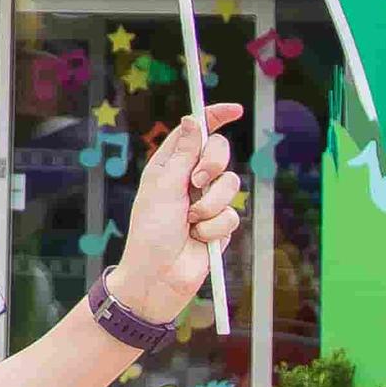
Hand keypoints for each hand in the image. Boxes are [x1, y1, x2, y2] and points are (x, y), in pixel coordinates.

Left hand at [107, 107, 245, 324]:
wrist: (158, 277)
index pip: (195, 133)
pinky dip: (215, 228)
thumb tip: (192, 120)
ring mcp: (206, 202)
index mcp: (170, 166)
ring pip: (231, 186)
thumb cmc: (151, 232)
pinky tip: (199, 239)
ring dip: (210, 205)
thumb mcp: (164, 188)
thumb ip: (183, 155)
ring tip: (191, 222)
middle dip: (213, 165)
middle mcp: (189, 180)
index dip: (214, 118)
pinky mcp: (219, 225)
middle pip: (220, 153)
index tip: (234, 110)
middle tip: (197, 182)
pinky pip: (232, 215)